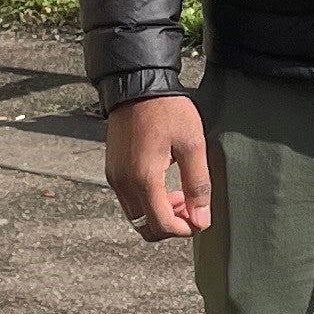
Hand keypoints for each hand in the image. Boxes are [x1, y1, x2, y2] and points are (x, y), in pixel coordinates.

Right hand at [105, 91, 210, 239]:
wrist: (138, 84)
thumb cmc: (166, 110)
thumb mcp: (193, 145)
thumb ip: (198, 185)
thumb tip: (201, 219)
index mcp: (143, 178)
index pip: (161, 225)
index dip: (184, 229)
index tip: (200, 219)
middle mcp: (123, 183)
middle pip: (145, 227)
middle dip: (170, 225)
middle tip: (191, 207)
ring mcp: (115, 177)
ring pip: (136, 216)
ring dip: (159, 214)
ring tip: (180, 193)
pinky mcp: (112, 170)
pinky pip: (129, 200)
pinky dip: (147, 202)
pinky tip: (164, 183)